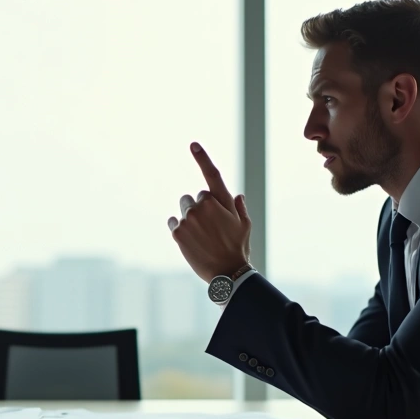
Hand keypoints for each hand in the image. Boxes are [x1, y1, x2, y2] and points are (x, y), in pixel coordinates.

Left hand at [168, 142, 250, 282]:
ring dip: (189, 216)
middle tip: (209, 227)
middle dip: (199, 207)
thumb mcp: (245, 226)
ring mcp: (189, 218)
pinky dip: (179, 227)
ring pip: (183, 208)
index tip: (192, 144)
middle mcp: (204, 206)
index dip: (202, 158)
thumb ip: (240, 208)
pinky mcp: (177, 231)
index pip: (211, 175)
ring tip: (200, 235)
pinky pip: (173, 221)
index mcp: (222, 202)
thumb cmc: (239, 249)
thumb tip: (236, 195)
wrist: (226, 274)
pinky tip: (191, 240)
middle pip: (194, 197)